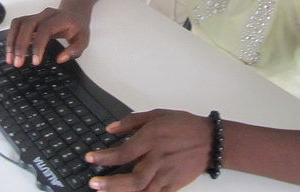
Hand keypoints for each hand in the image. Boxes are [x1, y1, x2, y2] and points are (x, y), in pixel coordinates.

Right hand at [5, 7, 89, 66]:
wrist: (74, 14)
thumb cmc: (77, 28)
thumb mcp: (84, 40)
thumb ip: (75, 50)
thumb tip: (60, 59)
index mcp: (60, 18)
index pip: (45, 29)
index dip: (38, 45)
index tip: (35, 62)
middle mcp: (46, 14)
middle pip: (28, 25)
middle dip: (20, 45)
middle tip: (17, 63)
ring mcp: (37, 15)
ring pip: (19, 24)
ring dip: (12, 41)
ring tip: (10, 59)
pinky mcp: (30, 19)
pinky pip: (17, 25)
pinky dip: (11, 37)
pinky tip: (10, 51)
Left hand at [85, 109, 211, 191]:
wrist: (209, 140)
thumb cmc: (183, 125)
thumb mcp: (156, 114)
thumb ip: (132, 121)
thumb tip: (110, 129)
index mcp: (152, 139)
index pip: (123, 152)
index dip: (104, 157)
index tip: (90, 158)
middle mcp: (158, 159)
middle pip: (132, 178)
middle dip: (110, 183)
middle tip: (93, 183)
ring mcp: (166, 174)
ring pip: (142, 191)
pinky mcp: (174, 185)